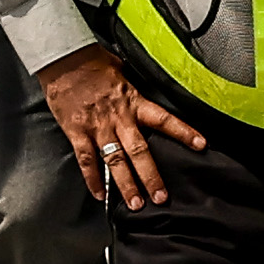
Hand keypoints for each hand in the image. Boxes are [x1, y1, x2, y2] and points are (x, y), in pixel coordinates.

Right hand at [36, 46, 209, 212]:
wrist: (63, 58)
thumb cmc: (93, 62)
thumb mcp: (123, 71)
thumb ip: (134, 91)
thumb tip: (146, 98)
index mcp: (133, 101)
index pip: (164, 119)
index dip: (183, 132)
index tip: (200, 145)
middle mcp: (118, 117)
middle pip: (140, 151)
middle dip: (151, 176)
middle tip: (161, 197)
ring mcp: (97, 127)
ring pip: (115, 161)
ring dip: (126, 185)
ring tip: (136, 204)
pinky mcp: (77, 131)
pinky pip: (86, 160)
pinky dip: (93, 179)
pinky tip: (99, 194)